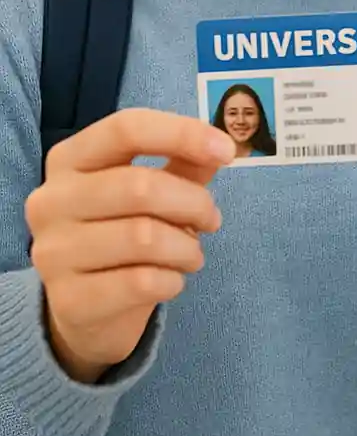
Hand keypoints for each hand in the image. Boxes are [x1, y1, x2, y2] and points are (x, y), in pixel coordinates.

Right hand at [25, 109, 236, 383]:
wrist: (82, 306)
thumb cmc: (121, 229)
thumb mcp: (150, 187)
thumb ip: (183, 162)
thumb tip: (221, 145)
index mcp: (70, 159)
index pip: (127, 129)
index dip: (183, 134)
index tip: (227, 150)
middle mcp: (51, 201)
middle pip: (140, 186)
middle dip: (194, 203)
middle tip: (211, 219)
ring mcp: (53, 253)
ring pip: (144, 237)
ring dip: (187, 247)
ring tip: (191, 254)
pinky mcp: (68, 300)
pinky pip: (141, 283)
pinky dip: (172, 280)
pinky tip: (171, 280)